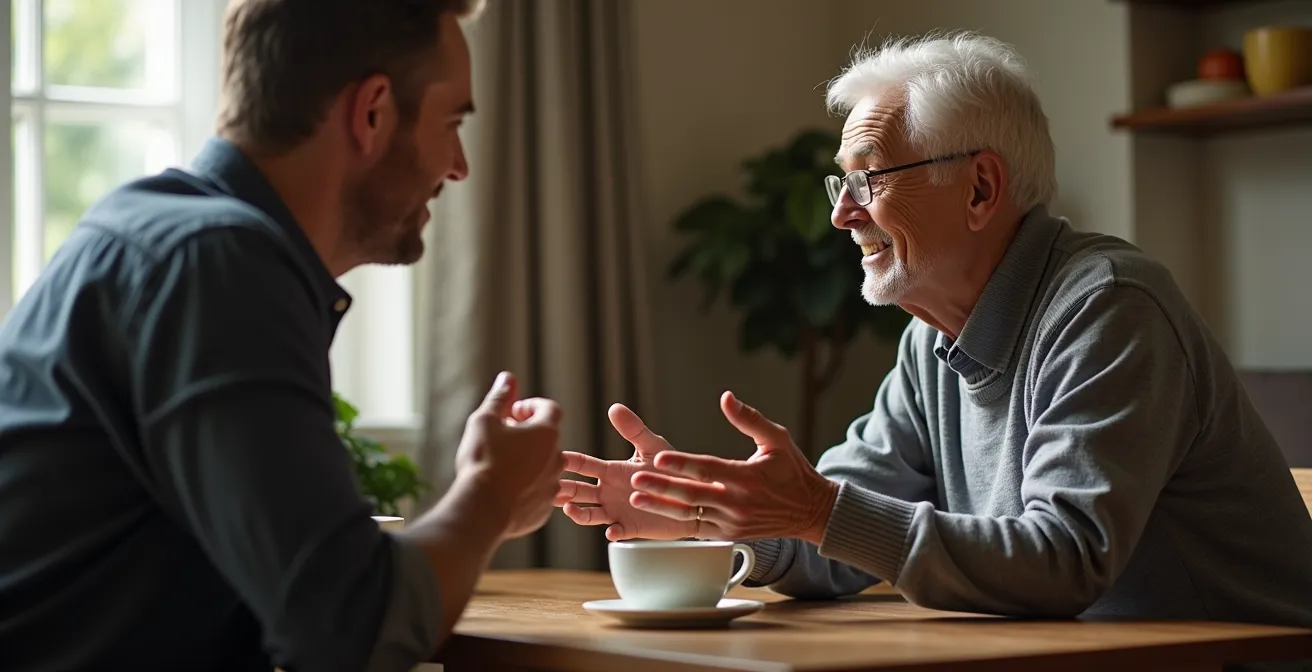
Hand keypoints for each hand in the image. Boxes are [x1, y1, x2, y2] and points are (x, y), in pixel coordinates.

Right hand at [455, 371, 563, 539]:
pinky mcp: (544, 510)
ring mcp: (552, 486)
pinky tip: (504, 490)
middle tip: (503, 438)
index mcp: (546, 434)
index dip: (532, 406)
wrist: (482, 509)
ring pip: (544, 468)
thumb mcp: (484, 421)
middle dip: (528, 435)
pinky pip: (538, 494)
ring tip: (502, 466)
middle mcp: (556, 459)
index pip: (550, 408)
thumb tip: (508, 378)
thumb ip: (500, 398)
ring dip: (529, 462)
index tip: (513, 413)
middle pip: (548, 439)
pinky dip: (526, 489)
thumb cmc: (482, 460)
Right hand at [555, 404, 695, 540]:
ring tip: (569, 508)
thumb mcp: (652, 446)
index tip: (553, 457)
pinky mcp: (630, 527)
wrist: (692, 494)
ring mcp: (616, 511)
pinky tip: (611, 529)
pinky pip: (616, 532)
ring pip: (588, 514)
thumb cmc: (671, 468)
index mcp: (610, 471)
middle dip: (562, 488)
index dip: (567, 461)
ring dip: (577, 512)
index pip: (582, 465)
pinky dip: (611, 532)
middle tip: (550, 486)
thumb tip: (614, 407)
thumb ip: (634, 430)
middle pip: (577, 491)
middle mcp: (608, 492)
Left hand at [630, 392, 838, 543]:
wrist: (811, 511)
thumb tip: (726, 397)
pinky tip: (657, 514)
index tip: (659, 457)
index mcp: (745, 476)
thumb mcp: (777, 439)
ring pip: (690, 515)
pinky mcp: (730, 533)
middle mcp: (737, 501)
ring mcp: (732, 521)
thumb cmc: (793, 471)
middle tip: (635, 480)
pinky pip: (698, 529)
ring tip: (637, 499)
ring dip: (661, 507)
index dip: (681, 463)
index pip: (707, 469)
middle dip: (661, 487)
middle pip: (691, 494)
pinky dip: (676, 521)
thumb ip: (749, 419)